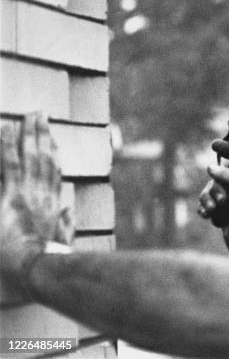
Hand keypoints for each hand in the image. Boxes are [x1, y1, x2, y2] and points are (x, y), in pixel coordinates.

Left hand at [0, 113, 69, 282]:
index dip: (54, 151)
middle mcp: (43, 193)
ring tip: (25, 116)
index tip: (52, 137)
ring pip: (29, 156)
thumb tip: (70, 211)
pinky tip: (6, 129)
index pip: (55, 171)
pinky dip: (7, 145)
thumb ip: (65, 225)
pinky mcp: (10, 195)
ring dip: (27, 133)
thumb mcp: (59, 242)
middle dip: (42, 134)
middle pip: (44, 157)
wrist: (31, 266)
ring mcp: (27, 192)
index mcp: (53, 204)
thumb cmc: (43, 259)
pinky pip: (9, 164)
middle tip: (39, 114)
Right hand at [198, 139, 228, 226]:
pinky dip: (206, 209)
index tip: (215, 145)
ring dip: (209, 199)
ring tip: (214, 211)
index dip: (228, 151)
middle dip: (215, 187)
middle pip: (219, 176)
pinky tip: (207, 215)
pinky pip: (208, 205)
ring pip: (211, 190)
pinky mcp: (223, 213)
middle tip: (223, 201)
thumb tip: (211, 168)